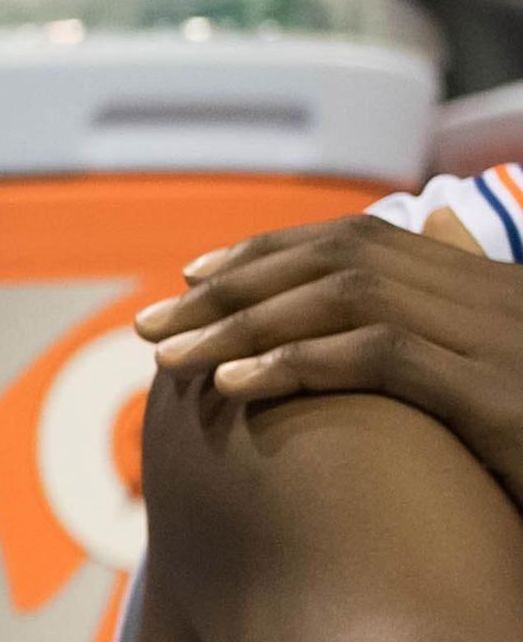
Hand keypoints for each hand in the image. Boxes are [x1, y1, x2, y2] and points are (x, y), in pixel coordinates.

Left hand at [138, 212, 522, 502]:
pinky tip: (235, 388)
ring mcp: (501, 341)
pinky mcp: (499, 394)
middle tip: (153, 321)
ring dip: (247, 322)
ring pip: (349, 295)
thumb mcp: (494, 399)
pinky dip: (298, 363)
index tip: (198, 279)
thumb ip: (434, 362)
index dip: (276, 252)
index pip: (366, 241)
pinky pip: (380, 357)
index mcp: (494, 292)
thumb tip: (363, 348)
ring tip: (171, 357)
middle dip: (238, 284)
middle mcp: (497, 300)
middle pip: (343, 257)